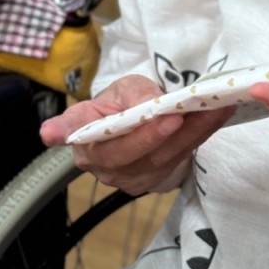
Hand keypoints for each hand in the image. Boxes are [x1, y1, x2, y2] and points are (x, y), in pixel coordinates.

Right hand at [40, 73, 235, 196]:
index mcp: (84, 134)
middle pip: (124, 154)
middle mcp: (100, 163)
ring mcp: (128, 178)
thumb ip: (135, 95)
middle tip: (176, 116)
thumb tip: (145, 105)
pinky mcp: (154, 182)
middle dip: (153, 136)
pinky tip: (218, 117)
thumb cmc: (128, 102)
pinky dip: (201, 136)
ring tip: (213, 109)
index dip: (64, 131)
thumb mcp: (128, 87)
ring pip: (159, 158)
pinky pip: (179, 160)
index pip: (72, 131)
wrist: (146, 122)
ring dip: (191, 133)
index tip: (51, 133)